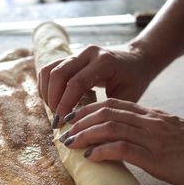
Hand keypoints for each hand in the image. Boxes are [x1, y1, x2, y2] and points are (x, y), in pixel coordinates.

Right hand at [38, 44, 155, 123]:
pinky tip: (52, 101)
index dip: (65, 104)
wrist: (137, 59)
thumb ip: (108, 111)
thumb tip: (89, 132)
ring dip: (47, 93)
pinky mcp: (71, 56)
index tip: (61, 123)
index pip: (76, 83)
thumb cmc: (135, 79)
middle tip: (57, 120)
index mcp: (104, 62)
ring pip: (50, 69)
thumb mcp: (128, 97)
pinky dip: (46, 86)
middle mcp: (89, 53)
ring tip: (54, 111)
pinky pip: (50, 68)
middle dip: (53, 100)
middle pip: (58, 74)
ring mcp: (78, 52)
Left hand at [60, 98, 183, 184]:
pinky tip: (90, 157)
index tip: (74, 116)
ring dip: (86, 134)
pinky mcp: (155, 157)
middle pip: (108, 112)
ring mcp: (152, 138)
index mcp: (150, 116)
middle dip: (82, 119)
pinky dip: (103, 151)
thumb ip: (144, 129)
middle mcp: (149, 122)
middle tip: (65, 129)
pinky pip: (123, 149)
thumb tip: (119, 135)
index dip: (89, 108)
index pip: (114, 104)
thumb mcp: (165, 133)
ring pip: (111, 127)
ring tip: (70, 143)